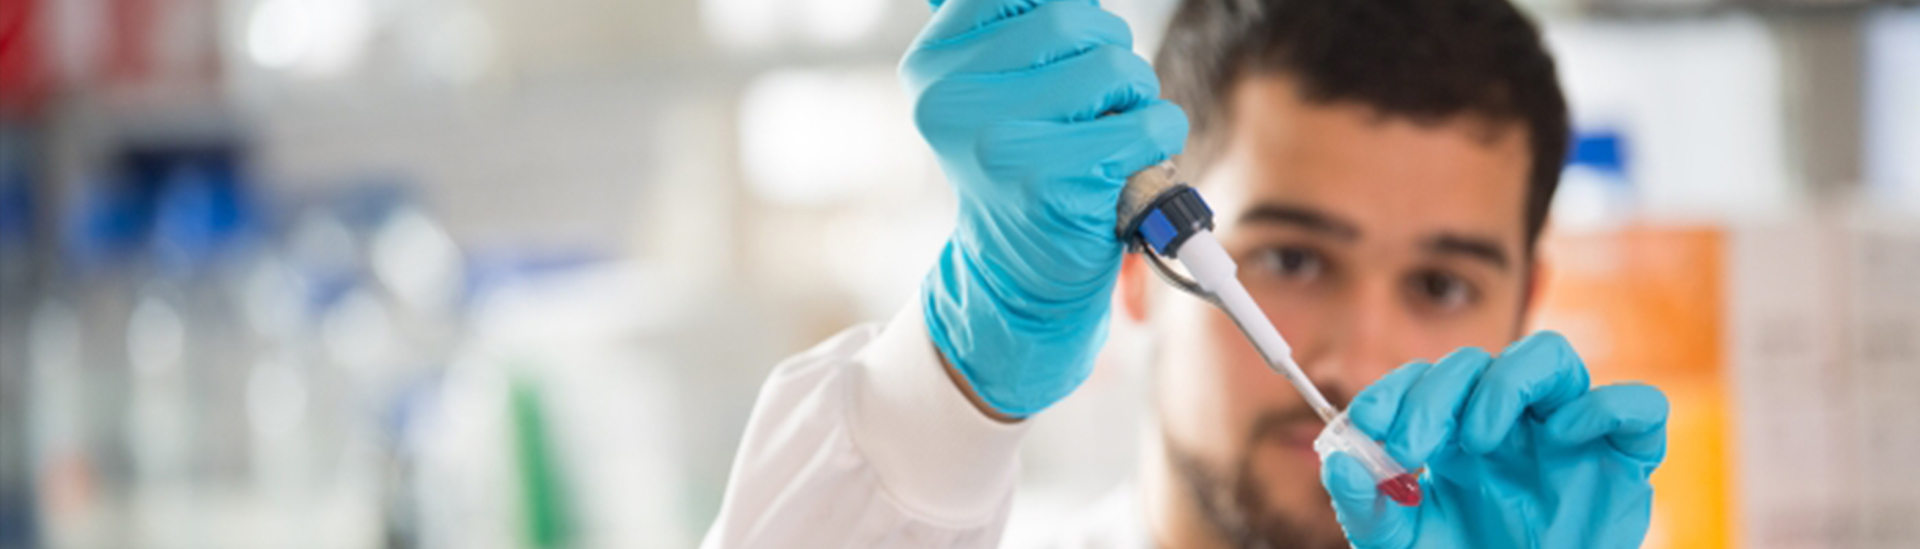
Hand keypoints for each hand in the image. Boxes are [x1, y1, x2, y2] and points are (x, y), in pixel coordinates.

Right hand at [903, 0, 1186, 417]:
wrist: (1019, 270)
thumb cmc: (1023, 162)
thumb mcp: (993, 91)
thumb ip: (1013, 30)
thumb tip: (1069, 0)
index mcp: (932, 69)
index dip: (1064, 16)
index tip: (1062, 55)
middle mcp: (952, 104)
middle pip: (1072, 17)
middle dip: (1107, 50)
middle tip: (1096, 100)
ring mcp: (1001, 146)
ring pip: (1116, 67)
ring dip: (1136, 95)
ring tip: (1109, 131)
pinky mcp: (1057, 185)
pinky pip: (1149, 123)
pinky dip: (1159, 136)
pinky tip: (1128, 161)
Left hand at [1320, 332, 1668, 547]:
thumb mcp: (1403, 542)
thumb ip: (1367, 507)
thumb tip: (1336, 462)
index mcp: (1457, 430)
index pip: (1424, 380)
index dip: (1393, 392)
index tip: (1366, 425)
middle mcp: (1511, 419)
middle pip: (1475, 363)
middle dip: (1433, 397)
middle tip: (1408, 446)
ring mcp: (1568, 431)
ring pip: (1550, 356)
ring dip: (1505, 383)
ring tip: (1478, 438)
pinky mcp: (1625, 457)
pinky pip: (1637, 405)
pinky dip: (1604, 408)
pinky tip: (1562, 434)